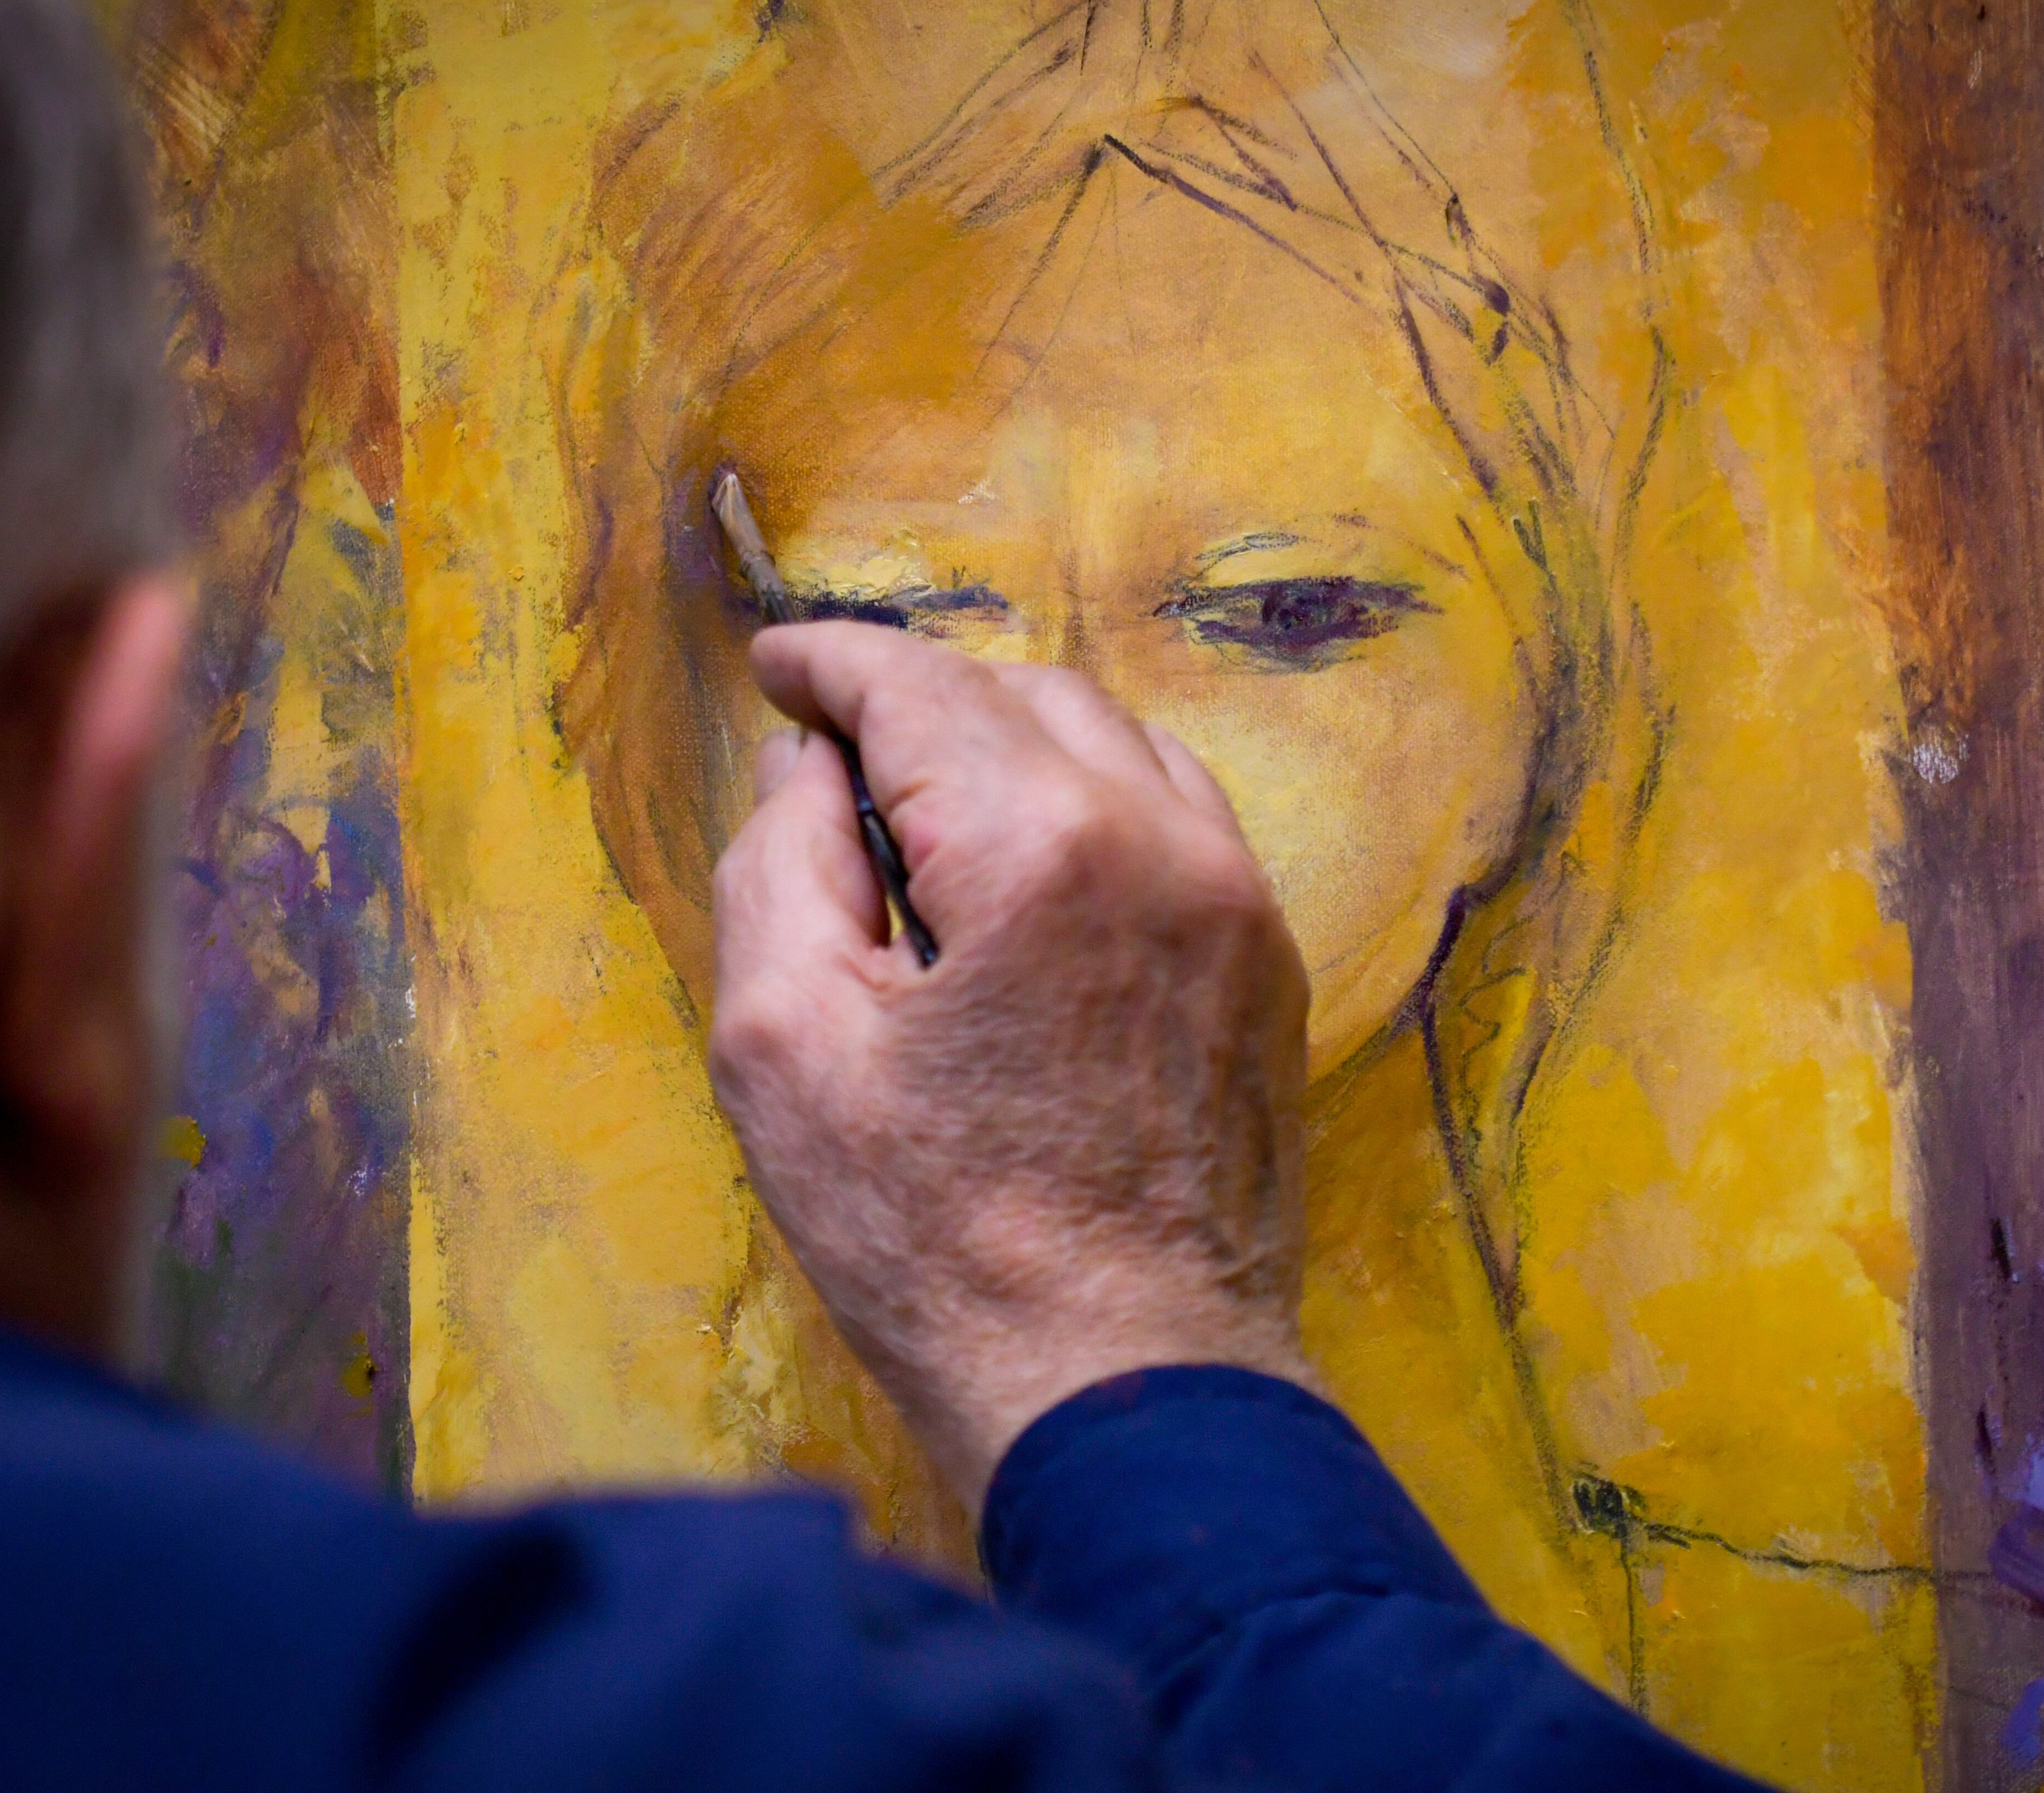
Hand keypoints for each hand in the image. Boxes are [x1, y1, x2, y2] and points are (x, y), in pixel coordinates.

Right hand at [705, 623, 1313, 1509]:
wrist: (1126, 1382)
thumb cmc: (936, 1240)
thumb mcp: (786, 1050)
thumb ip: (780, 867)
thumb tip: (807, 768)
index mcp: (1043, 848)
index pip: (922, 688)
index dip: (833, 662)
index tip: (776, 666)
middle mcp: (1167, 843)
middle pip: (1028, 695)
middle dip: (920, 701)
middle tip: (833, 751)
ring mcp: (1238, 903)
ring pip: (1118, 745)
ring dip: (1014, 743)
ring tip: (926, 806)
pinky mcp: (1267, 966)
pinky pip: (1179, 821)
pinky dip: (1094, 803)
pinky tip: (1032, 867)